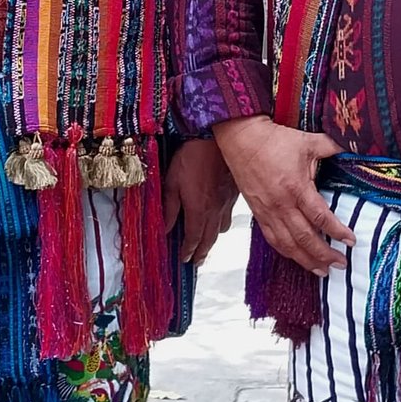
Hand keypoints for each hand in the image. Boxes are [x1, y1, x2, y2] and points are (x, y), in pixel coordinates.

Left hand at [162, 138, 236, 265]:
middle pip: (209, 240)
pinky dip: (222, 225)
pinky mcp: (234, 194)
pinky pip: (228, 217)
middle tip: (196, 262)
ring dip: (212, 241)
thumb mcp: (172, 181)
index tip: (184, 259)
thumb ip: (169, 207)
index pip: (193, 239)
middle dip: (201, 253)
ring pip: (221, 230)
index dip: (188, 251)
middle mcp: (215, 211)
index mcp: (198, 210)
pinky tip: (218, 222)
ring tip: (206, 245)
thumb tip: (166, 227)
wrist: (217, 139)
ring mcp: (227, 203)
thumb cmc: (192, 156)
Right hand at [211, 115, 350, 273]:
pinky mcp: (258, 213)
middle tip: (341, 265)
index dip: (337, 231)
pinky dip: (286, 252)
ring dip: (306, 260)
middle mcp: (282, 204)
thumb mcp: (308, 141)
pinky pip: (273, 239)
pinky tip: (297, 258)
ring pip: (288, 244)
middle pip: (305, 238)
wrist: (242, 140)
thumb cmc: (275, 140)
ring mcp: (268, 211)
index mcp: (296, 187)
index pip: (320, 217)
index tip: (351, 241)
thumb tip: (354, 147)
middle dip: (324, 255)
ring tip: (322, 271)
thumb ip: (332, 147)